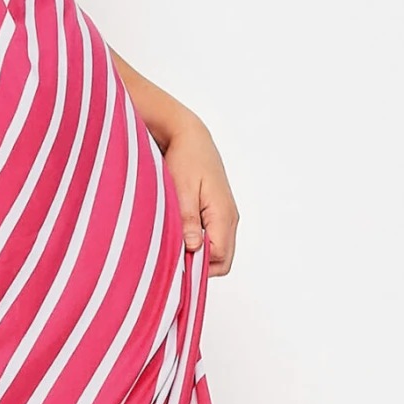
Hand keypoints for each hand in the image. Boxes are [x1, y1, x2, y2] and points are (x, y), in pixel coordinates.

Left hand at [146, 103, 239, 276]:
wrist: (191, 136)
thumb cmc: (186, 158)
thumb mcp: (182, 189)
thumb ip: (188, 220)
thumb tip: (193, 248)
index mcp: (223, 214)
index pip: (219, 257)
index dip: (197, 267)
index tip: (174, 264)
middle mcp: (230, 218)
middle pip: (223, 260)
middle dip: (200, 267)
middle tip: (173, 260)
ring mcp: (226, 216)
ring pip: (219, 251)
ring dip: (198, 255)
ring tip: (174, 247)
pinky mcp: (218, 213)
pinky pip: (214, 239)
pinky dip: (199, 244)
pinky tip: (181, 237)